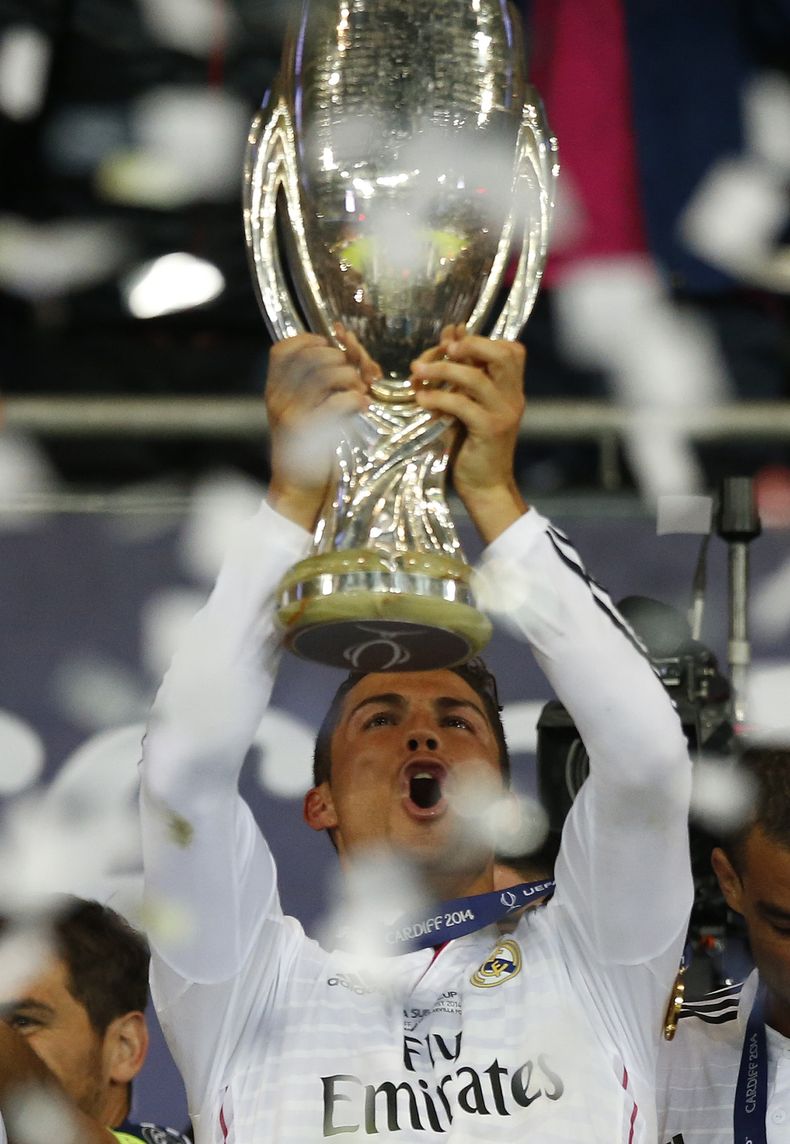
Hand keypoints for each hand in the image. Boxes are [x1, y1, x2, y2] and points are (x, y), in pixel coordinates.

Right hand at [265, 327, 377, 529]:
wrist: (299, 489)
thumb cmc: (310, 449)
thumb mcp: (309, 410)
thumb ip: (323, 383)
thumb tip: (352, 351)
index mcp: (275, 390)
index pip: (282, 349)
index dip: (309, 340)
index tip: (331, 348)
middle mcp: (279, 398)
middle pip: (313, 356)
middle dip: (343, 359)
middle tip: (359, 375)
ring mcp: (291, 414)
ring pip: (327, 374)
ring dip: (353, 378)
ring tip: (361, 392)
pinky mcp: (309, 432)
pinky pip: (337, 401)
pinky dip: (356, 398)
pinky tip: (363, 406)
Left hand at [411, 326, 527, 542]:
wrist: (486, 486)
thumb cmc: (473, 446)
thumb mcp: (469, 406)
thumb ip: (462, 378)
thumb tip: (449, 337)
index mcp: (511, 389)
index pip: (511, 350)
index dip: (480, 340)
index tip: (450, 342)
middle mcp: (512, 397)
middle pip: (505, 354)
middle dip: (471, 345)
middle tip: (443, 348)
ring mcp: (503, 414)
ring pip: (477, 378)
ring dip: (442, 370)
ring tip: (417, 372)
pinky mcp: (489, 431)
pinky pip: (462, 405)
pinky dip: (438, 398)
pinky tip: (422, 400)